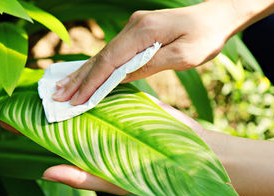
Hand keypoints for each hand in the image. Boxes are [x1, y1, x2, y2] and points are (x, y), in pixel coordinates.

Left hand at [0, 95, 205, 194]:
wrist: (188, 153)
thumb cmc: (151, 175)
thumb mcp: (113, 181)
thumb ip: (81, 178)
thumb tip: (45, 172)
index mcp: (89, 152)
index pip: (52, 140)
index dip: (29, 130)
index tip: (6, 120)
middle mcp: (95, 132)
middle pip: (62, 117)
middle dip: (41, 107)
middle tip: (20, 95)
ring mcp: (109, 115)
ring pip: (79, 101)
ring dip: (62, 93)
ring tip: (41, 83)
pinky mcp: (125, 101)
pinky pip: (102, 90)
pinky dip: (88, 84)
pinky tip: (74, 76)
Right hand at [52, 1, 235, 104]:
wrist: (215, 16)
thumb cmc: (206, 37)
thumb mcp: (184, 55)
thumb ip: (151, 64)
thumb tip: (122, 76)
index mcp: (144, 32)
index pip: (109, 62)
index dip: (91, 83)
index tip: (75, 101)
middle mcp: (133, 27)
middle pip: (100, 57)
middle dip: (79, 79)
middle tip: (57, 96)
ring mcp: (133, 28)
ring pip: (103, 54)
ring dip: (84, 73)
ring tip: (63, 88)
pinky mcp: (137, 33)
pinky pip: (112, 52)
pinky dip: (97, 67)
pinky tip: (85, 75)